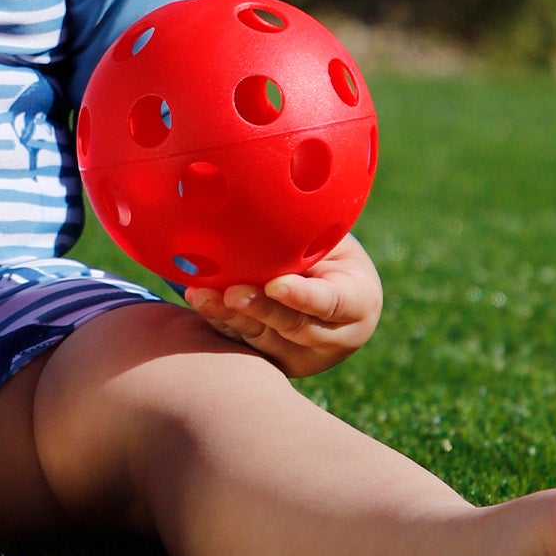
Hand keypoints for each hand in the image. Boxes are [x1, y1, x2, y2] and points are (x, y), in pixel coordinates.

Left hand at [185, 233, 381, 377]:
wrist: (329, 284)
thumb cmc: (330, 248)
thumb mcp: (332, 236)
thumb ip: (312, 231)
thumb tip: (276, 196)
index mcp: (358, 303)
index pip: (333, 302)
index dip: (303, 296)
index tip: (276, 284)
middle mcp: (333, 339)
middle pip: (294, 327)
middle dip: (260, 310)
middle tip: (232, 292)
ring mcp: (301, 355)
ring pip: (263, 340)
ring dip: (230, 317)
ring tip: (201, 295)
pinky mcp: (271, 359)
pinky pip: (242, 342)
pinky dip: (218, 321)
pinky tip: (198, 301)